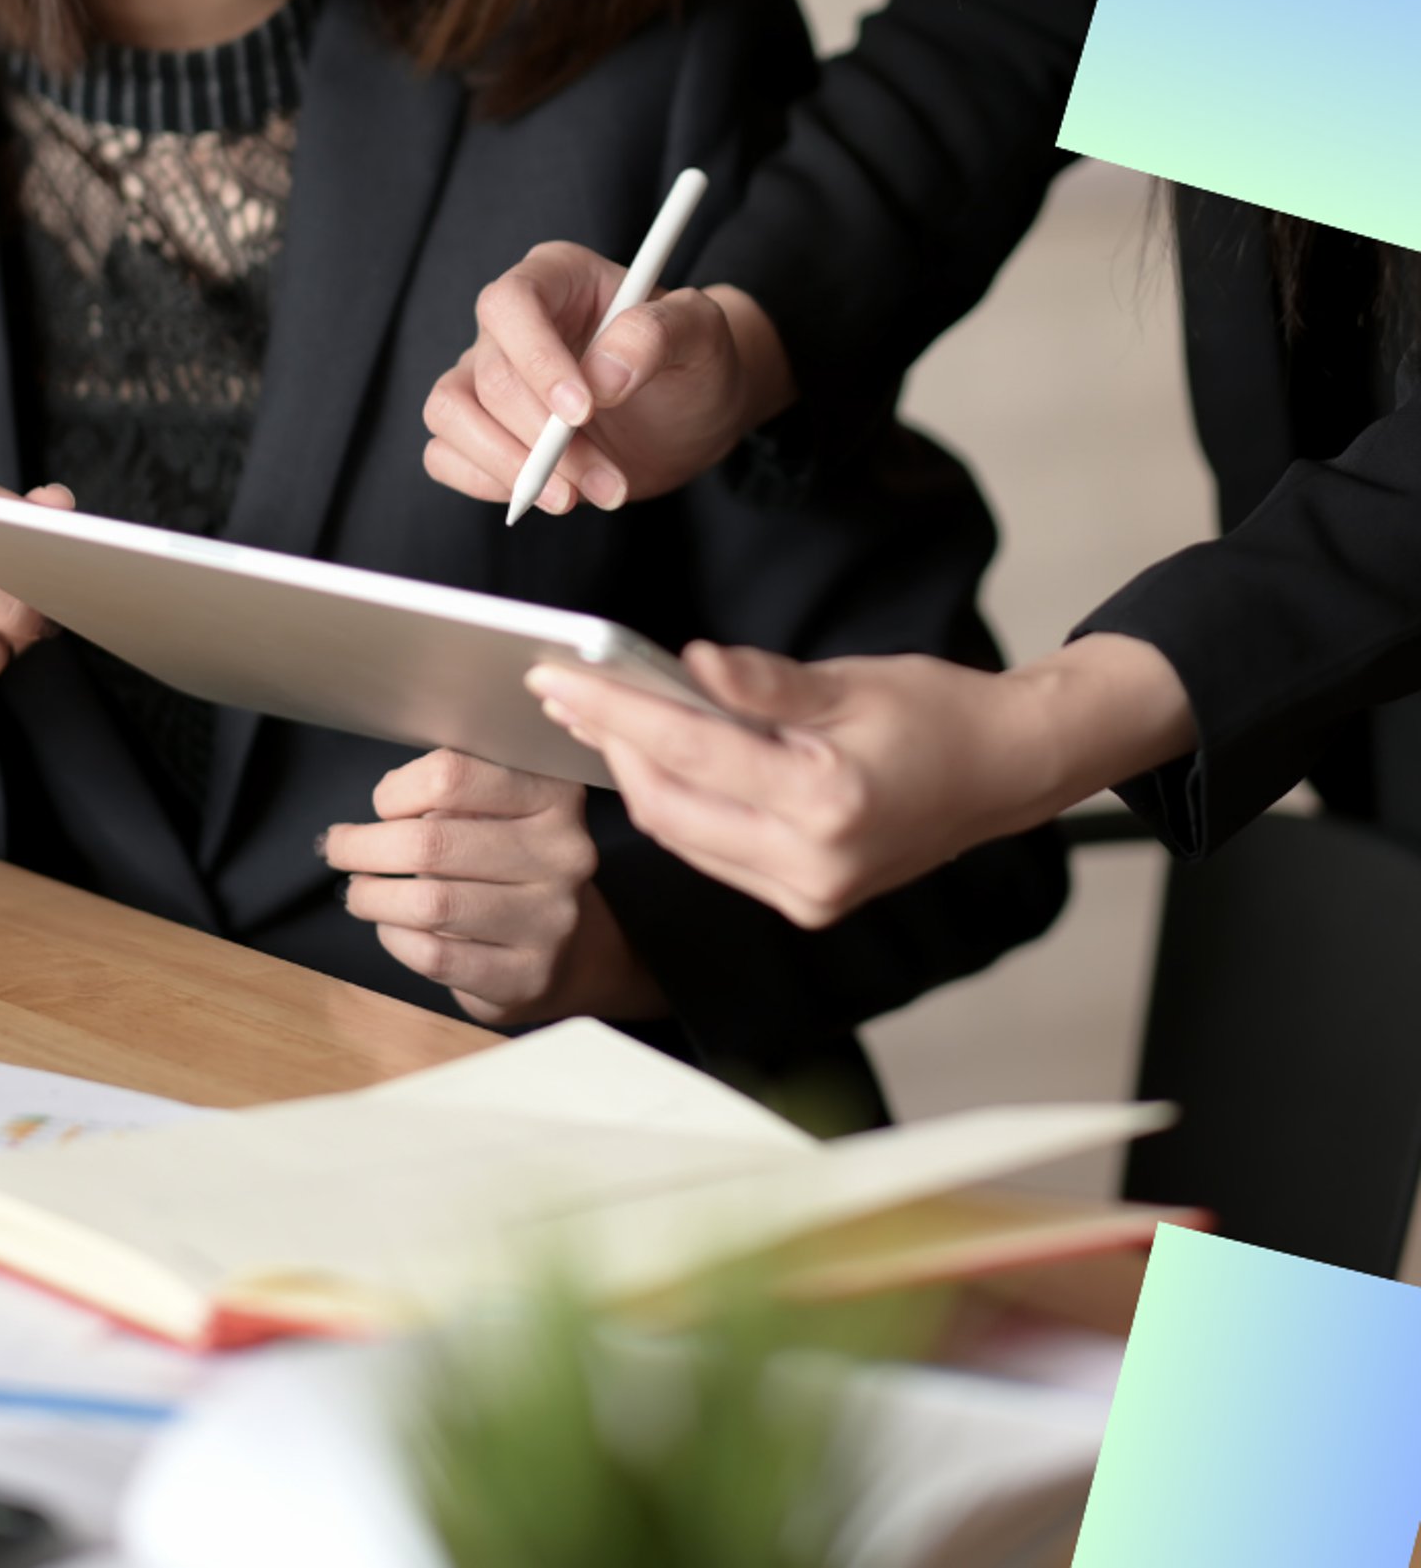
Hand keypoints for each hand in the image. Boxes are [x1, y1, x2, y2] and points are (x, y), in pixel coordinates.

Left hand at [320, 749, 667, 1026]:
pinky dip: (395, 938)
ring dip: (372, 896)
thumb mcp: (499, 812)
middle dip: (363, 846)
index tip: (382, 805)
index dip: (396, 790)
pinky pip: (434, 955)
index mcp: (554, 797)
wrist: (567, 952)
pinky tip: (392, 926)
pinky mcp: (526, 976)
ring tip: (359, 891)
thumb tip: (384, 800)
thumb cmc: (509, 868)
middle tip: (339, 847)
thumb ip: (452, 795)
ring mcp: (550, 920)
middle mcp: (563, 855)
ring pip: (430, 903)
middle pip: (431, 842)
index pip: (452, 775)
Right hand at [422, 241, 794, 515]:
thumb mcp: (702, 335)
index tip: (583, 413)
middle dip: (546, 443)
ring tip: (577, 498)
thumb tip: (604, 374)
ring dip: (509, 469)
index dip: (536, 359)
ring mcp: (484, 377)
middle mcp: (509, 324)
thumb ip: (660, 334)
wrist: (687, 420)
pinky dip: (484, 482)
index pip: (511, 304)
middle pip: (488, 376)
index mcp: (555, 277)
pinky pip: (444, 455)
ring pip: (450, 414)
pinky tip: (544, 495)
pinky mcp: (479, 430)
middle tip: (610, 483)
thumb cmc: (692, 365)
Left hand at [527, 636, 1196, 928]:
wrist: (1007, 773)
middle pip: (669, 806)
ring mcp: (808, 895)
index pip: (689, 751)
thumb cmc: (938, 714)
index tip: (559, 676)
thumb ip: (765, 683)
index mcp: (827, 803)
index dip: (615, 710)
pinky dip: (679, 805)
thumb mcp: (853, 682)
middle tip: (569, 691)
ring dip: (638, 777)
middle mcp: (812, 866)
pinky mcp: (805, 903)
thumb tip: (690, 664)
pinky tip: (659, 760)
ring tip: (602, 717)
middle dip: (613, 745)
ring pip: (683, 835)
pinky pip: (713, 853)